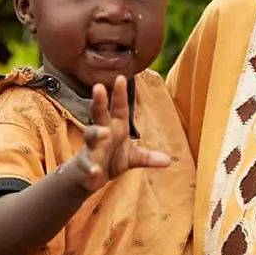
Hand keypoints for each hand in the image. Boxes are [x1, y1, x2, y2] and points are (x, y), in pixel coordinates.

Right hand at [76, 75, 170, 192]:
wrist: (91, 176)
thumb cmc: (112, 158)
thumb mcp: (134, 158)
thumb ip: (149, 157)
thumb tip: (170, 160)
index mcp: (116, 126)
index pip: (119, 107)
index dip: (120, 93)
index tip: (121, 77)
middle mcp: (103, 132)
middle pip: (99, 113)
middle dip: (99, 101)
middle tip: (99, 87)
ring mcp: (92, 147)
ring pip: (91, 135)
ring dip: (96, 133)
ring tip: (104, 133)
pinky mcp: (86, 164)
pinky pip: (88, 165)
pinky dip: (91, 167)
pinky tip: (95, 171)